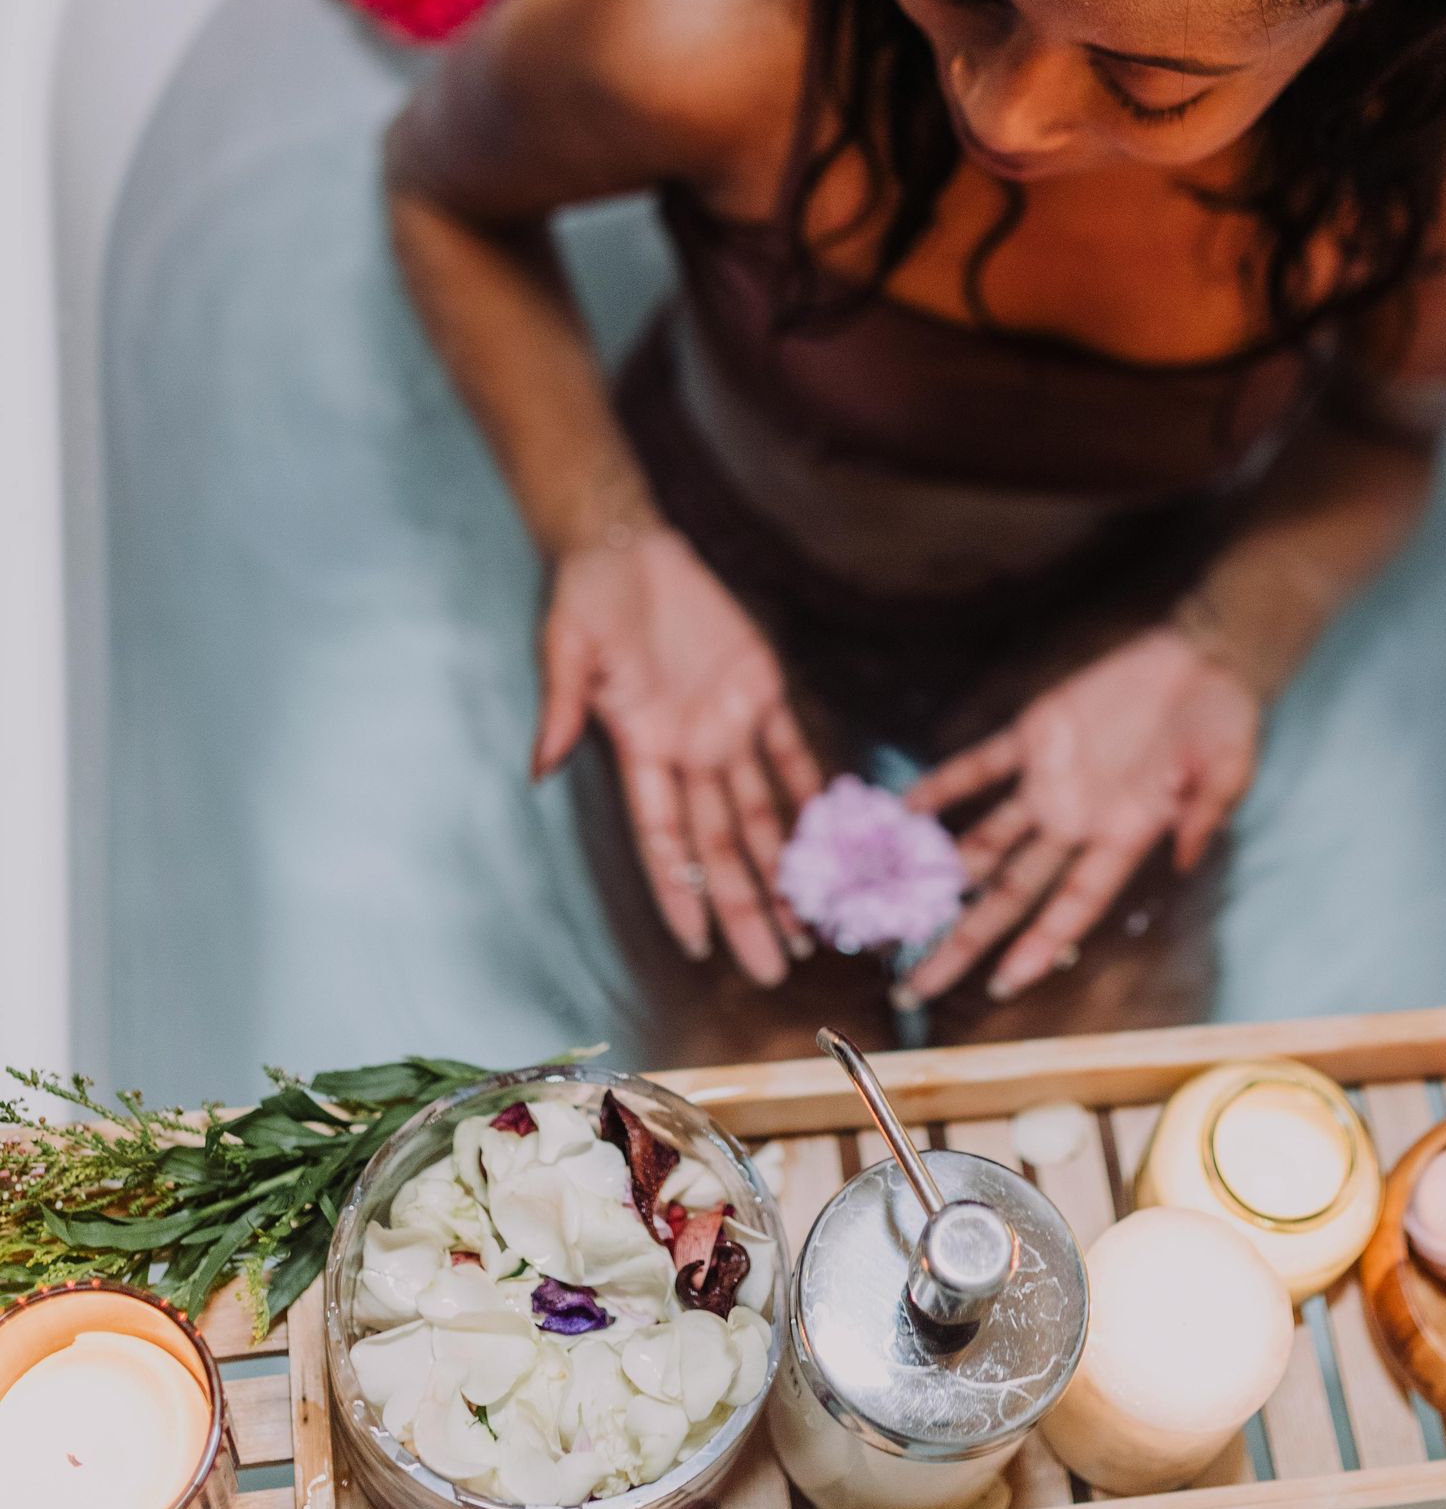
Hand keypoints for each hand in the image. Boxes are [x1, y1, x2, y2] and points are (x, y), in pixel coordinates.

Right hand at [534, 524, 821, 985]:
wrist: (625, 543)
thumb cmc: (586, 596)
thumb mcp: (566, 648)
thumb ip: (562, 709)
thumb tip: (541, 766)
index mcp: (642, 750)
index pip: (665, 840)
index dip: (682, 894)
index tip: (701, 946)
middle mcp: (689, 752)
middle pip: (724, 847)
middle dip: (750, 907)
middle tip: (777, 965)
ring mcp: (726, 724)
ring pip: (763, 814)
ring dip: (789, 867)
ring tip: (816, 922)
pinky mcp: (759, 689)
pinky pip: (793, 751)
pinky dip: (815, 790)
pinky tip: (840, 834)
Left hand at [901, 626, 1259, 1006]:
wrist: (1204, 656)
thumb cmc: (1225, 719)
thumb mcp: (1228, 768)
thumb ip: (1205, 812)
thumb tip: (1184, 858)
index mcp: (1123, 838)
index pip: (1072, 905)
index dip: (1037, 946)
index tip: (999, 986)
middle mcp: (1077, 822)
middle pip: (1010, 894)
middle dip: (963, 942)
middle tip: (913, 987)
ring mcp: (1052, 782)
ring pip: (986, 840)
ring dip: (942, 871)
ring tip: (891, 905)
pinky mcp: (1037, 735)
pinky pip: (981, 765)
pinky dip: (944, 785)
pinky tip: (904, 807)